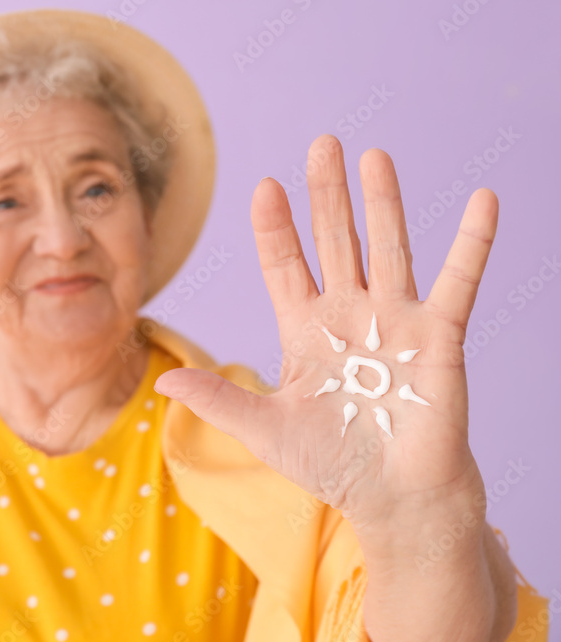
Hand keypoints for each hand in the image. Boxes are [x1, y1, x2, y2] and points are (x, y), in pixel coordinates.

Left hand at [154, 134, 492, 534]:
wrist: (393, 498)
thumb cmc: (329, 465)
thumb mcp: (263, 430)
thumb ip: (218, 400)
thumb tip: (161, 383)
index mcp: (304, 331)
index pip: (285, 265)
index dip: (276, 228)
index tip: (264, 186)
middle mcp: (349, 316)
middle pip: (334, 241)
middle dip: (327, 194)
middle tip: (322, 143)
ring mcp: (395, 321)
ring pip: (388, 248)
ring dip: (383, 203)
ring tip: (374, 155)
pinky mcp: (440, 337)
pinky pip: (458, 281)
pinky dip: (471, 243)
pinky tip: (481, 200)